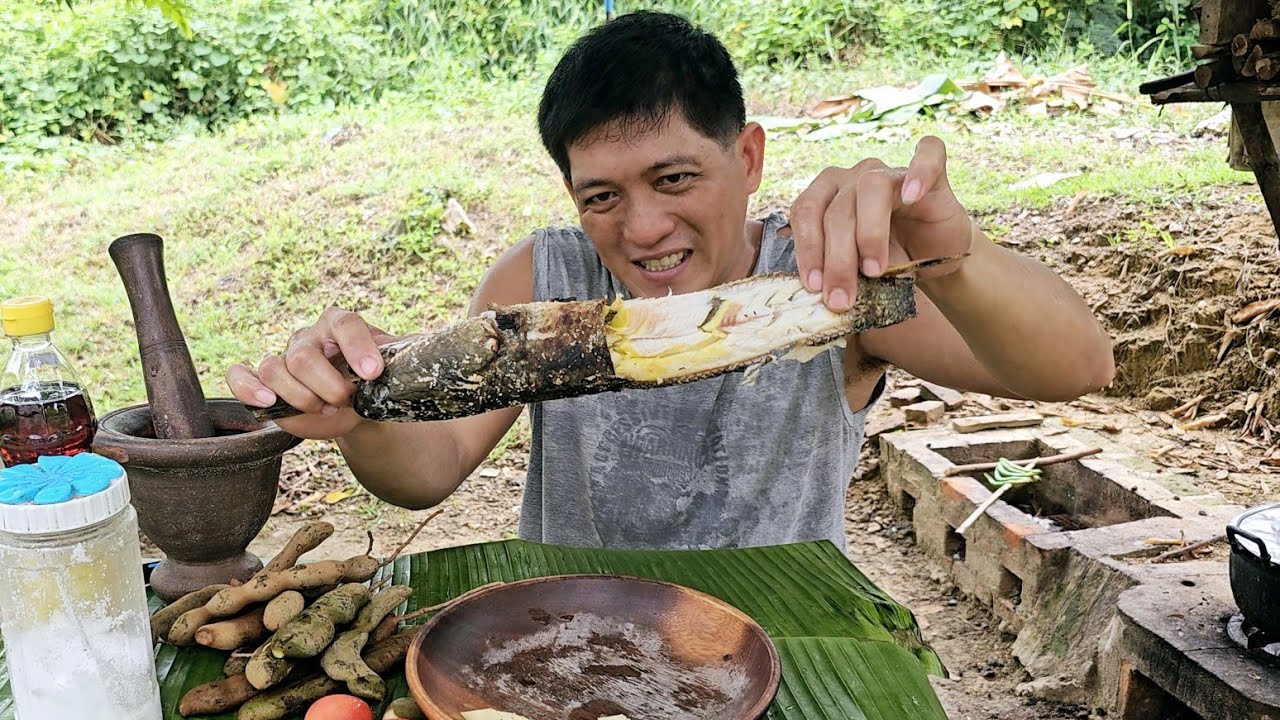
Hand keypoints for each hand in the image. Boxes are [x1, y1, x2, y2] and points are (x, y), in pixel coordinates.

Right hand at [226, 307, 396, 438]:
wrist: (363, 406)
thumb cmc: (380, 382)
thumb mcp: (400, 369)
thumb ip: (413, 357)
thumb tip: (441, 347)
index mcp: (341, 325)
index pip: (345, 324)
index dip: (357, 347)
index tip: (373, 372)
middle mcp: (309, 338)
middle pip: (304, 356)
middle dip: (328, 386)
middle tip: (348, 400)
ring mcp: (284, 359)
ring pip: (275, 369)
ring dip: (301, 397)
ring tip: (324, 409)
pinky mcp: (265, 382)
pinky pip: (240, 375)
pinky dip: (246, 386)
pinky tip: (266, 399)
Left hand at [789, 135, 972, 310]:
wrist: (935, 261)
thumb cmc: (889, 262)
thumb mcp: (855, 272)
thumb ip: (834, 272)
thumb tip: (816, 291)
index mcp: (827, 196)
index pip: (806, 211)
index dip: (807, 248)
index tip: (814, 285)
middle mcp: (854, 177)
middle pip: (836, 209)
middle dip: (836, 258)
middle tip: (842, 297)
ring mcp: (891, 172)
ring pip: (870, 186)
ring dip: (869, 233)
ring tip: (874, 271)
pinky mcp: (932, 174)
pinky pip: (927, 155)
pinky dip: (919, 173)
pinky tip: (912, 197)